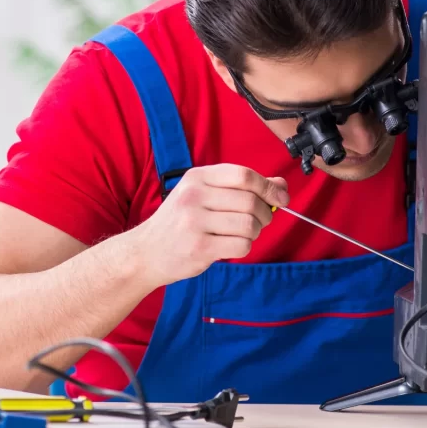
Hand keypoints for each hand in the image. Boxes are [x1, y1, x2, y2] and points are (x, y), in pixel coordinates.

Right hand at [126, 164, 289, 286]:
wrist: (146, 252)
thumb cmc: (179, 223)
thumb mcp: (204, 196)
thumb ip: (242, 188)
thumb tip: (280, 187)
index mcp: (197, 177)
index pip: (244, 175)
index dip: (268, 187)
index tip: (281, 199)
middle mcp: (194, 196)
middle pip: (250, 201)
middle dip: (264, 214)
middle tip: (258, 222)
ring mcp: (195, 222)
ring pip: (249, 224)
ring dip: (254, 233)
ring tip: (241, 235)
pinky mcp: (199, 247)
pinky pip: (241, 245)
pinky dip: (244, 247)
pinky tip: (230, 246)